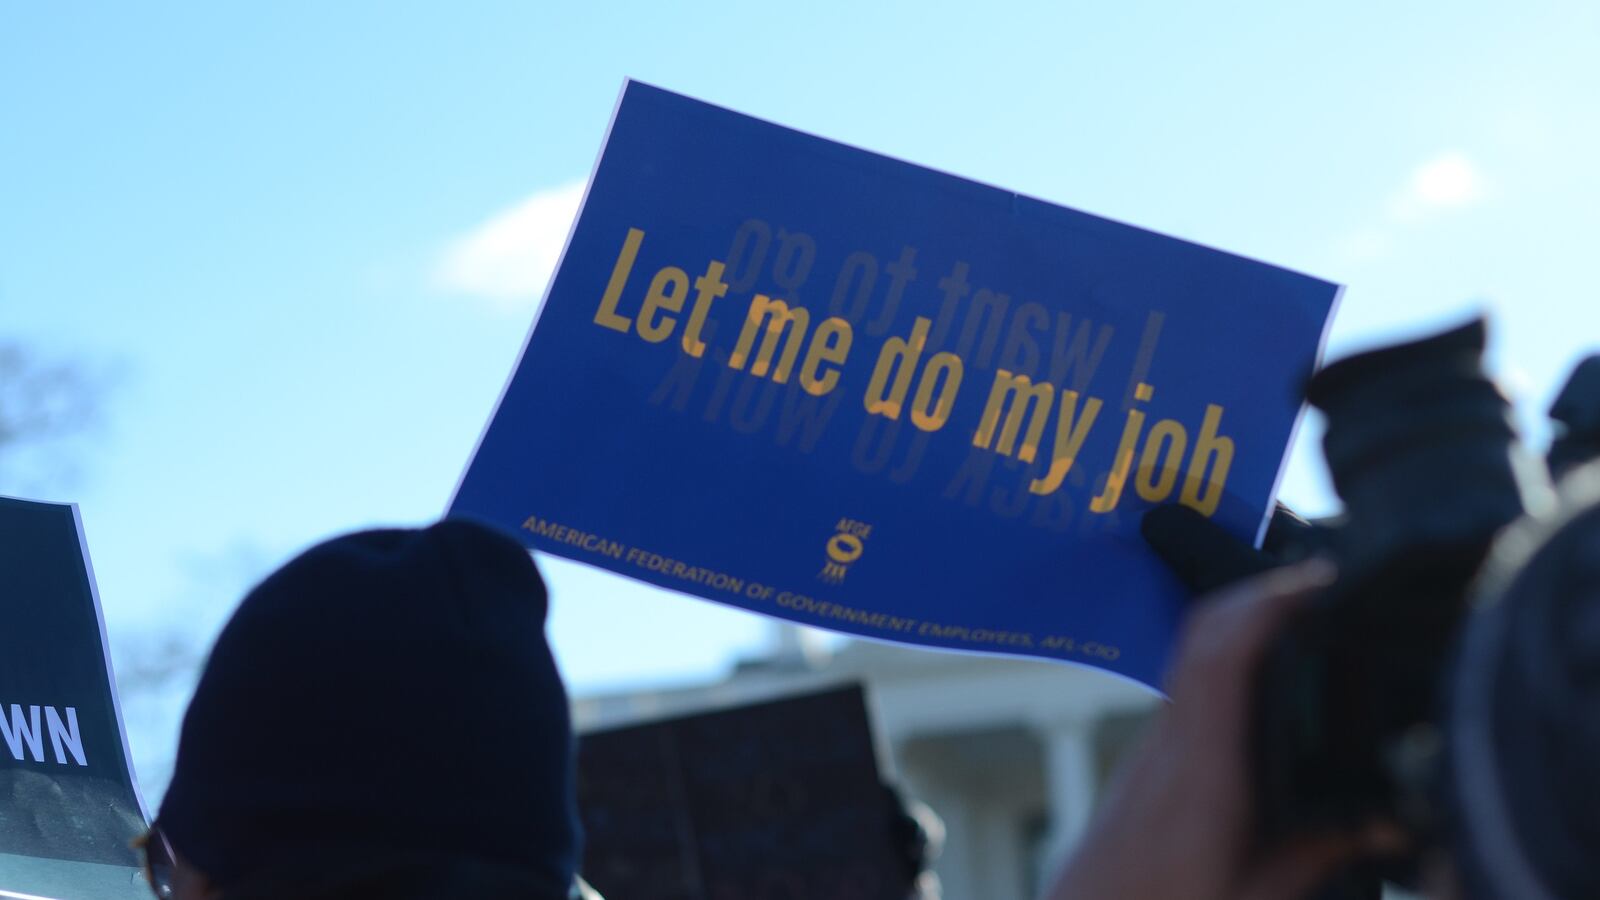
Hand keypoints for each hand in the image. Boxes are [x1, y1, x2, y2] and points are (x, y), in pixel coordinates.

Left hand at [1042, 561, 1401, 899]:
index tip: (1316, 581)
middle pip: (1205, 635)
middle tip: (1326, 583)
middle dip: (1262, 594)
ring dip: (1244, 619)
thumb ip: (1324, 850)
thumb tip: (1394, 818)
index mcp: (1202, 770)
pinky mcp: (1154, 756)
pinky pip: (1190, 680)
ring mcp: (1157, 743)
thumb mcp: (1258, 892)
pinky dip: (1229, 653)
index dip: (1266, 606)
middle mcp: (1173, 741)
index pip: (1223, 658)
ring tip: (1306, 610)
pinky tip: (1267, 663)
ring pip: (1194, 652)